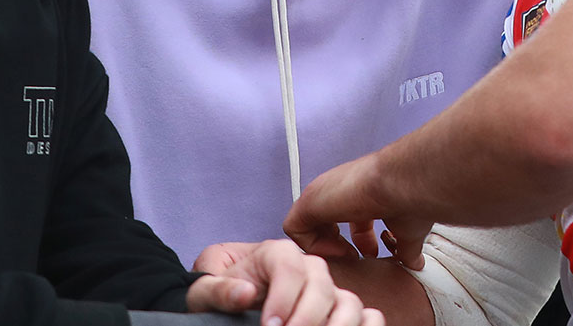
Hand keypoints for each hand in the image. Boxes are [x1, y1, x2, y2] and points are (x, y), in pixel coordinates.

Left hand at [186, 239, 383, 325]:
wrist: (229, 296)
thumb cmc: (219, 290)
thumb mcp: (204, 288)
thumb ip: (218, 289)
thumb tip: (245, 293)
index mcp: (276, 253)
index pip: (291, 268)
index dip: (284, 299)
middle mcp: (308, 267)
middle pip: (323, 287)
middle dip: (307, 320)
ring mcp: (327, 289)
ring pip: (350, 302)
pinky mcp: (338, 310)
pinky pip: (368, 316)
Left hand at [283, 156, 433, 270]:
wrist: (402, 183)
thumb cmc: (409, 201)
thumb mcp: (407, 231)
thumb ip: (405, 247)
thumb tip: (414, 263)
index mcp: (360, 193)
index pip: (350, 218)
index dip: (359, 242)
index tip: (372, 256)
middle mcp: (337, 190)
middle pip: (326, 223)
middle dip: (339, 246)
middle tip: (356, 258)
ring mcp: (320, 194)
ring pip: (307, 226)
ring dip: (326, 248)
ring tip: (347, 255)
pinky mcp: (307, 202)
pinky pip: (294, 230)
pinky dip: (312, 246)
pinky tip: (338, 249)